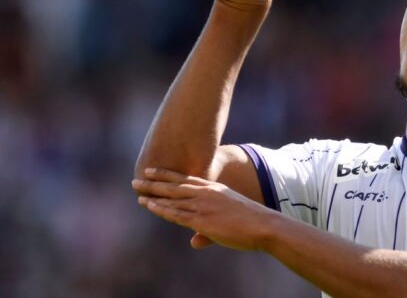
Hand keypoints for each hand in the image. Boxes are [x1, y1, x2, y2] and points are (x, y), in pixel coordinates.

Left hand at [132, 168, 271, 250]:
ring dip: (154, 196)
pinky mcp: (202, 219)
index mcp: (214, 188)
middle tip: (137, 179)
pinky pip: (177, 213)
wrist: (263, 225)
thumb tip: (194, 242)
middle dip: (155, 182)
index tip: (153, 170)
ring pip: (173, 199)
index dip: (168, 175)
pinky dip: (162, 210)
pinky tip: (151, 206)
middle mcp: (207, 193)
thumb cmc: (251, 222)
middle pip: (175, 186)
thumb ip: (207, 229)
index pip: (186, 179)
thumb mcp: (229, 218)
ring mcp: (203, 205)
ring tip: (138, 193)